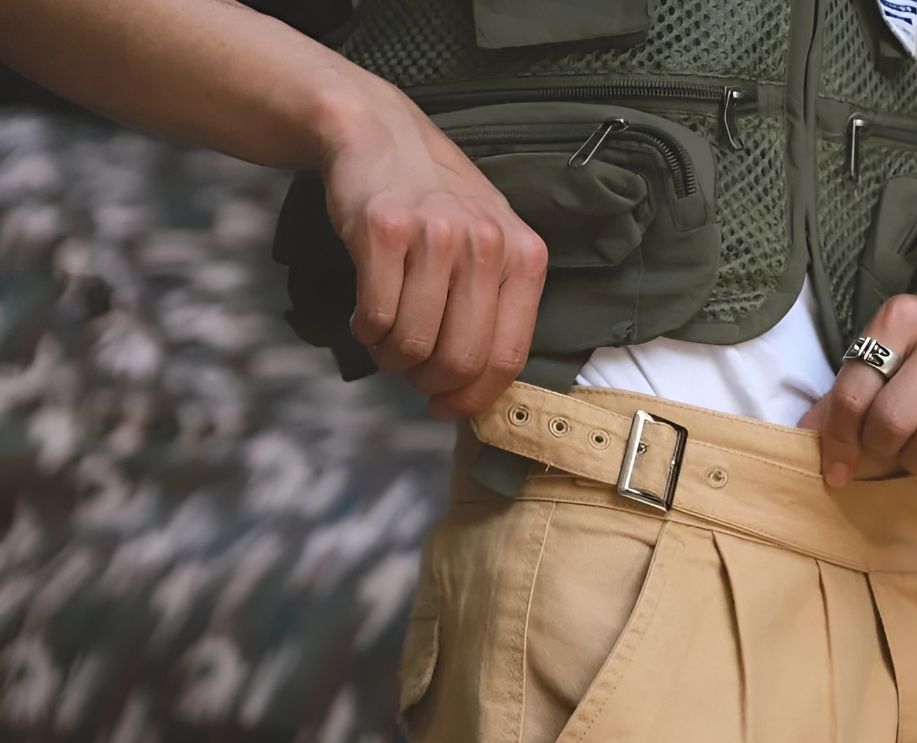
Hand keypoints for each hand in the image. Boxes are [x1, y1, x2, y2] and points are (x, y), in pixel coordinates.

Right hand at [318, 90, 548, 417]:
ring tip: (387, 340)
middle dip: (429, 383)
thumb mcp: (490, 245)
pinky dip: (366, 331)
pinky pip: (375, 317)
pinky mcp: (385, 230)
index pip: (507, 358)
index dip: (473, 398)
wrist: (380, 134)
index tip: (448, 407)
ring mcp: (436, 235)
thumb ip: (497, 308)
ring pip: (413, 345)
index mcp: (523, 257)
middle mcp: (486, 244)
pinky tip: (367, 316)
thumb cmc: (437, 205)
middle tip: (412, 373)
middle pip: (460, 360)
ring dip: (392, 358)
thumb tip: (475, 389)